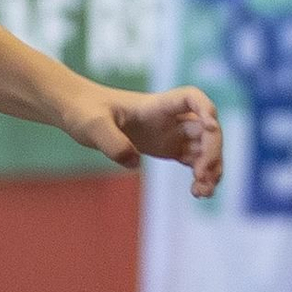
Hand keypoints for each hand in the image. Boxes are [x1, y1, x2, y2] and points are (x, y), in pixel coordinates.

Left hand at [66, 83, 223, 197]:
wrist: (79, 113)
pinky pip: (194, 161)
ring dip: (211, 168)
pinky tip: (198, 193)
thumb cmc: (85, 111)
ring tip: (202, 193)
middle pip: (206, 129)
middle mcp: (170, 117)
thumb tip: (134, 162)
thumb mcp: (93, 126)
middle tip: (202, 177)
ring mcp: (172, 133)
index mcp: (156, 105)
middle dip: (212, 152)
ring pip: (205, 148)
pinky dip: (201, 176)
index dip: (206, 109)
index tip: (210, 128)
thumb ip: (112, 143)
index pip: (191, 97)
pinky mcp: (168, 148)